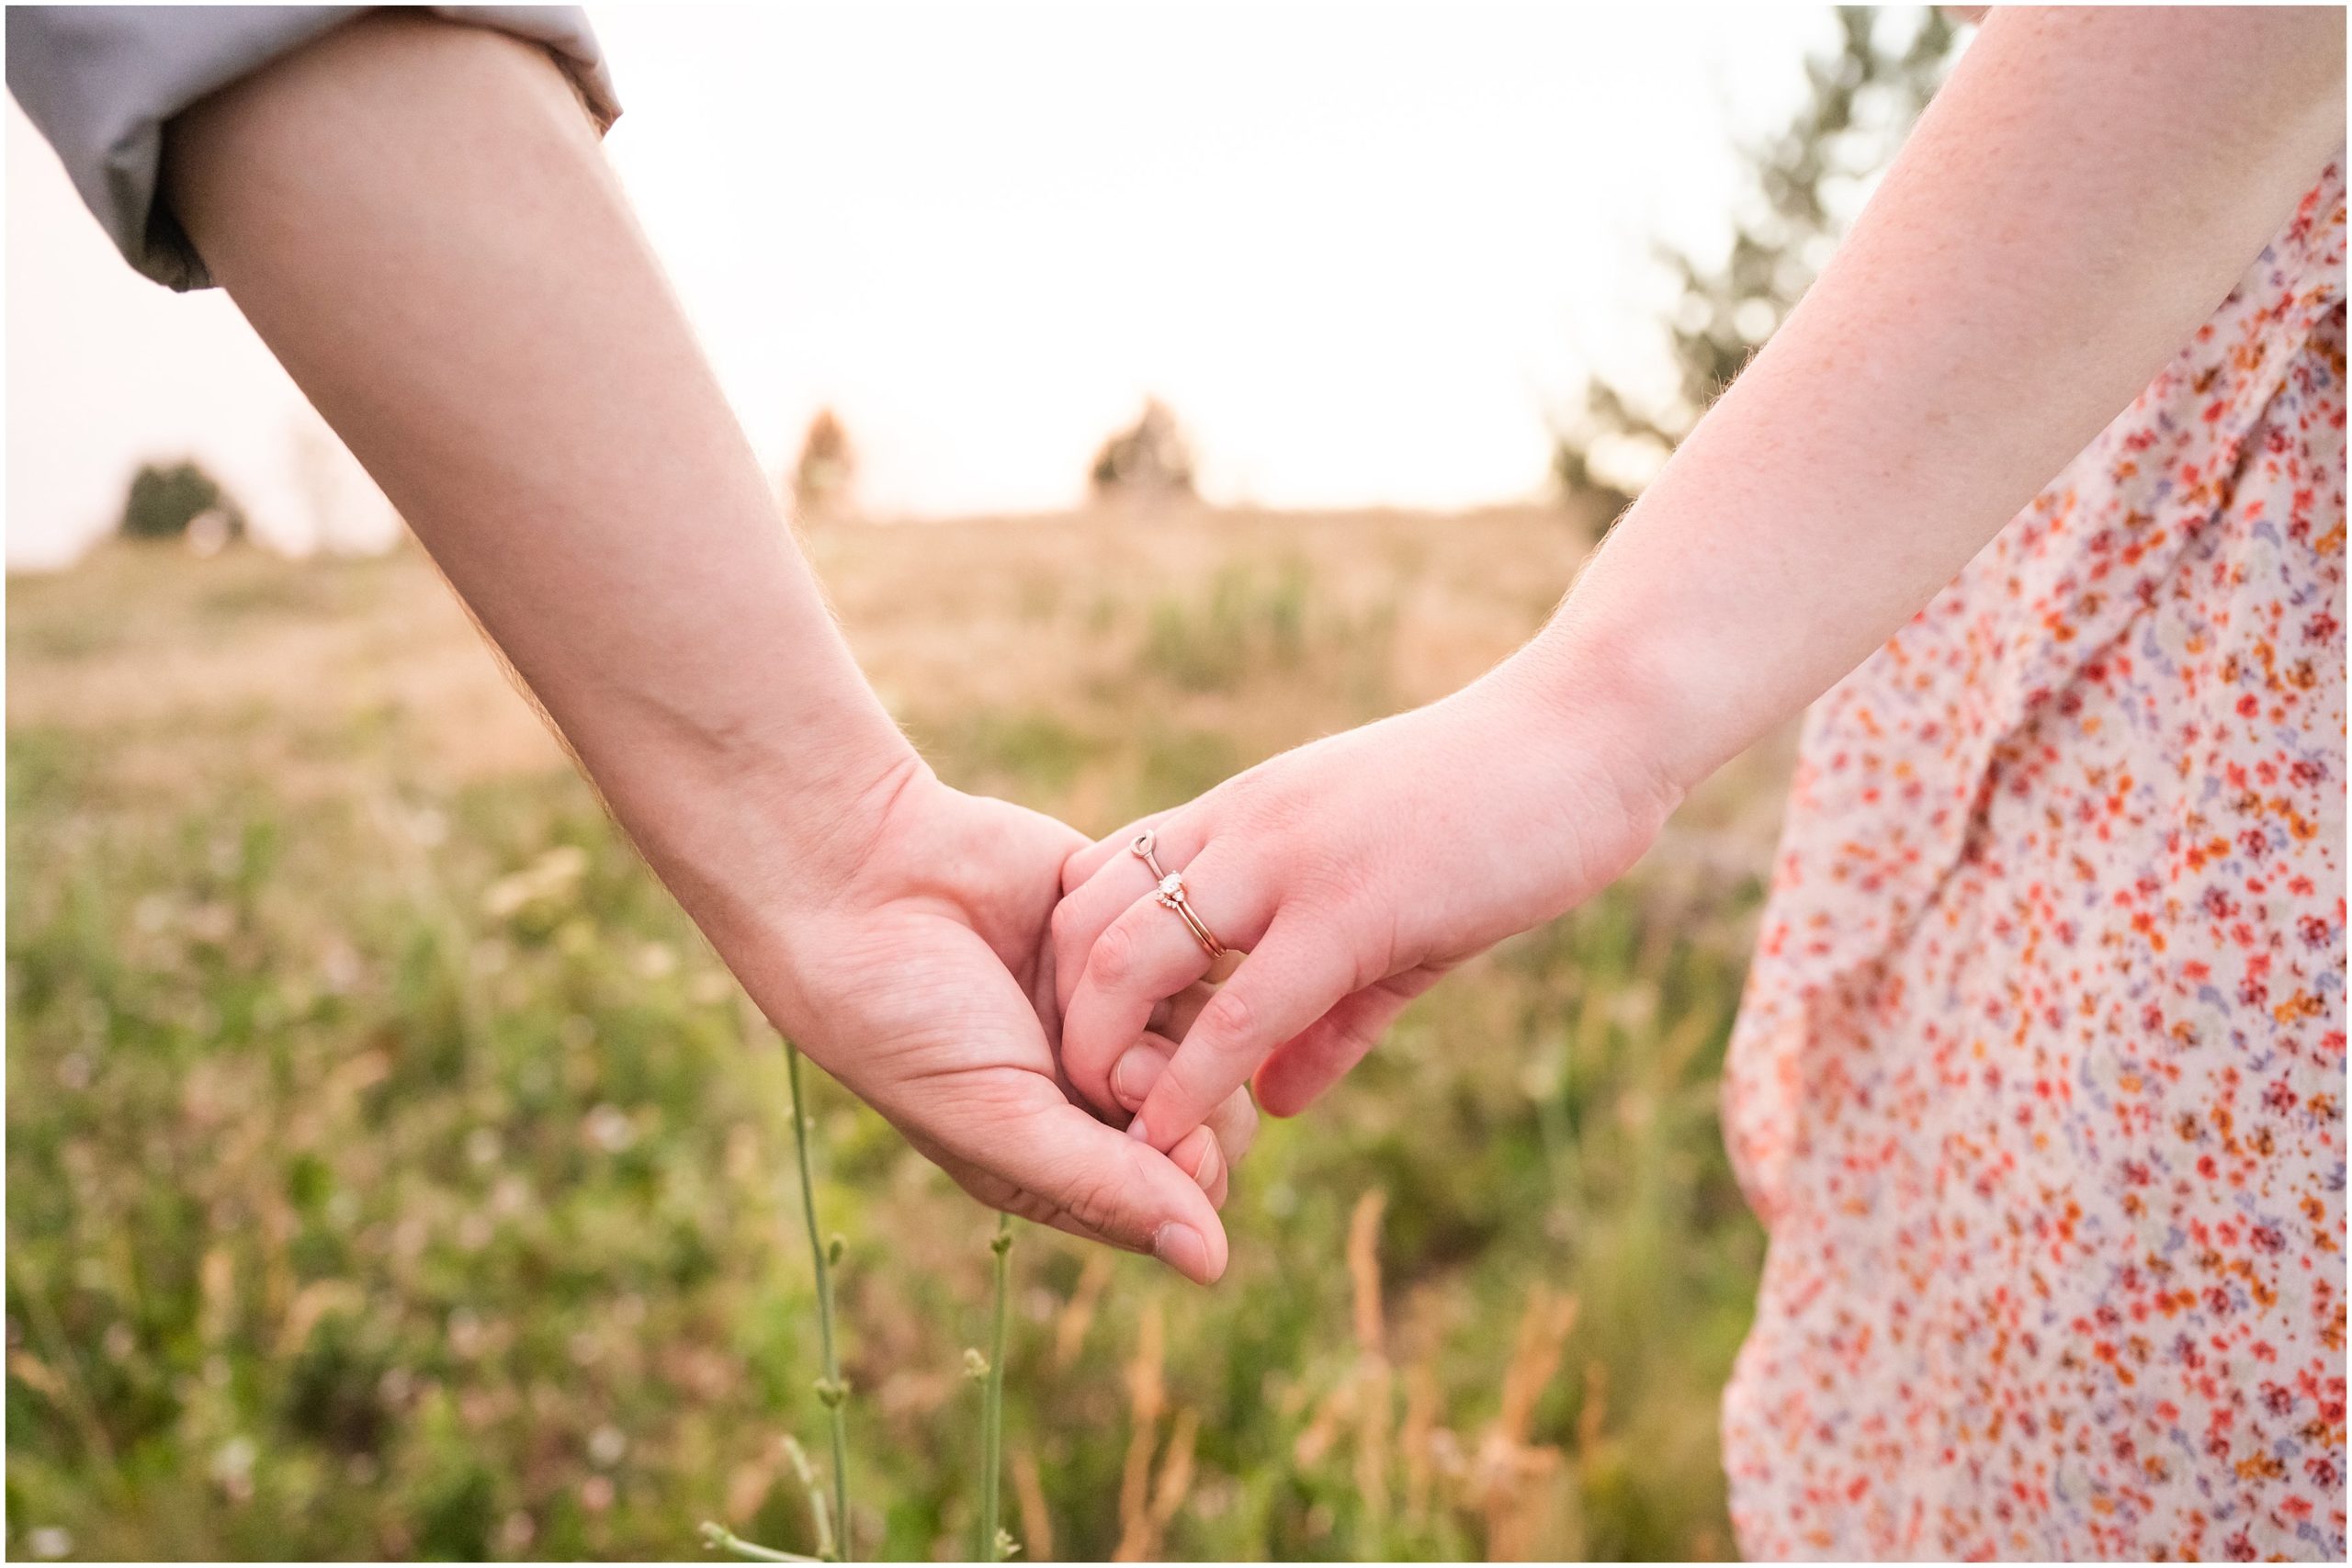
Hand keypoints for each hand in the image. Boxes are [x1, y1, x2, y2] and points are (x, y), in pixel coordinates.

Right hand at [726, 760, 1255, 1282]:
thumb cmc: (904, 1020)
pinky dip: (1146, 931)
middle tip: (1119, 1060)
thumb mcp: (998, 1120)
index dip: (1189, 1160)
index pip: (1185, 1188)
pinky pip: (1191, 932)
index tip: (1142, 1122)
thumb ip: (1105, 1188)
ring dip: (1163, 1003)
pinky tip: (1073, 926)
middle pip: (1217, 1108)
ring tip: (1085, 989)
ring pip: (1216, 1018)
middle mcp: (1095, 1081)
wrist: (851, 877)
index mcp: (1062, 1152)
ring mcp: (1115, 999)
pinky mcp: (1122, 916)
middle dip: (1182, 1086)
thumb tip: (1212, 1265)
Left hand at [1051, 661, 1680, 1152]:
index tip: (1094, 1054)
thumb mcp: (1393, 916)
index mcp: (1240, 816)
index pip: (1096, 883)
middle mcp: (1238, 830)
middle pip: (1080, 921)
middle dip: (1063, 1024)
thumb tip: (1274, 1104)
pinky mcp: (1350, 908)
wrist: (1590, 732)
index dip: (1071, 975)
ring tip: (1111, 1136)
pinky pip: (1242, 1010)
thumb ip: (1328, 1013)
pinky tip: (1175, 1139)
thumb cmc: (1500, 813)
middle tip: (1085, 1107)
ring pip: (1130, 960)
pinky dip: (1192, 1086)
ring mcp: (1286, 863)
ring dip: (1103, 1059)